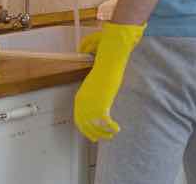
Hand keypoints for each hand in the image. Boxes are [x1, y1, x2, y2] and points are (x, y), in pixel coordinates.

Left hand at [73, 22, 145, 141]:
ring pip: (96, 127)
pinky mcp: (101, 106)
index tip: (90, 133)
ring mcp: (91, 105)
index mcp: (80, 96)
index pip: (79, 118)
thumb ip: (86, 67)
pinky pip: (105, 123)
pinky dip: (111, 128)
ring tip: (111, 135)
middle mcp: (83, 103)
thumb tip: (84, 58)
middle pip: (85, 125)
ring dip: (104, 133)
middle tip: (101, 138)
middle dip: (93, 134)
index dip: (85, 128)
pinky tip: (117, 128)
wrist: (109, 59)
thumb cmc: (102, 60)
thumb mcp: (91, 69)